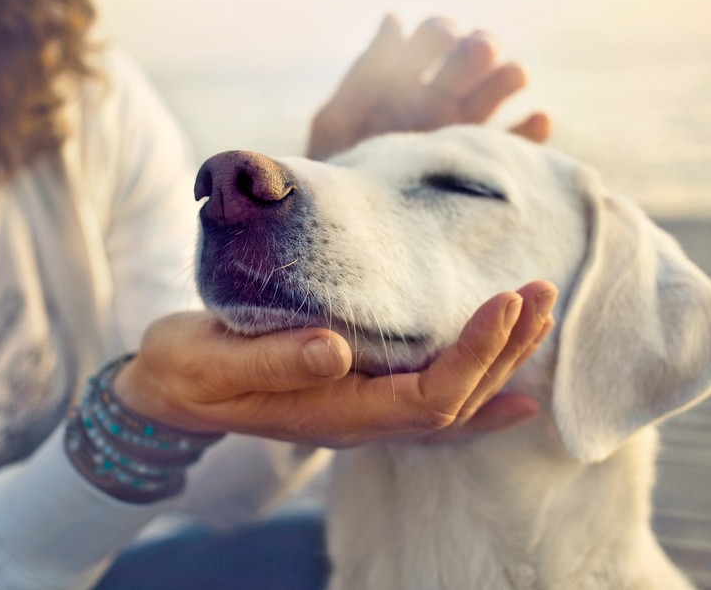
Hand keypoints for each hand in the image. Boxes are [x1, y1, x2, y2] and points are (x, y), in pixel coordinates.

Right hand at [112, 281, 555, 447]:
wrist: (169, 390)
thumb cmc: (186, 371)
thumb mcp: (212, 362)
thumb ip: (271, 361)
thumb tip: (335, 349)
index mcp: (332, 413)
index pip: (427, 397)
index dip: (473, 354)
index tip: (505, 301)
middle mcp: (359, 419)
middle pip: (456, 400)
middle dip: (505, 349)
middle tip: (541, 291)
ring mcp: (362, 409)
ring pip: (452, 399)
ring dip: (501, 359)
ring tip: (540, 314)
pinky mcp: (358, 389)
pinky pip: (432, 399)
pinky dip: (479, 390)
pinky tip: (515, 388)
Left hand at [308, 15, 550, 160]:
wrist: (349, 232)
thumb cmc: (336, 176)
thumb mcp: (338, 123)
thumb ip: (365, 75)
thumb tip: (394, 18)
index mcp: (405, 82)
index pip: (434, 38)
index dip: (441, 33)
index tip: (444, 39)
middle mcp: (439, 102)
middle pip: (471, 60)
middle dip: (478, 49)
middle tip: (480, 51)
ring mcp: (463, 133)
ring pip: (496, 94)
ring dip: (508, 77)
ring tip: (514, 75)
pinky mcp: (482, 168)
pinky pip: (516, 147)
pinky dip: (532, 132)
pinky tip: (538, 119)